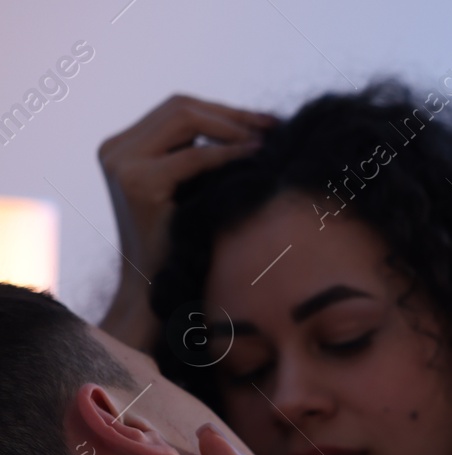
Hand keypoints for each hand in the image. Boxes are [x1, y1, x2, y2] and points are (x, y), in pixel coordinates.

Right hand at [98, 96, 274, 348]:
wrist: (157, 289)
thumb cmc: (184, 243)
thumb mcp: (191, 189)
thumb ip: (203, 157)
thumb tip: (255, 127)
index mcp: (123, 147)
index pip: (178, 110)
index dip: (225, 111)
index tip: (266, 122)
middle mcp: (115, 149)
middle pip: (180, 107)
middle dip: (232, 114)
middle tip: (275, 125)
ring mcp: (121, 163)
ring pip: (184, 118)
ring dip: (231, 127)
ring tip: (268, 141)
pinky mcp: (138, 183)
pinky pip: (192, 156)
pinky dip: (227, 153)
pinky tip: (256, 157)